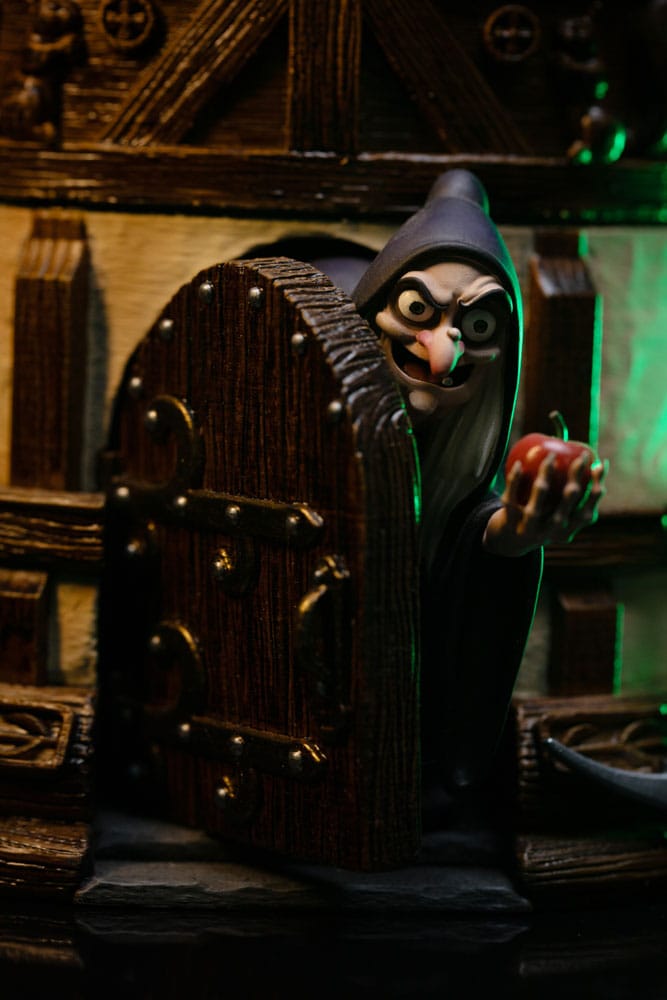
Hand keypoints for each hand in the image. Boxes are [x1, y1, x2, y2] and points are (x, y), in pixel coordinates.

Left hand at [483, 451, 607, 556]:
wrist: (508, 542)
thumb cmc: (540, 516)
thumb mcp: (558, 510)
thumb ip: (571, 490)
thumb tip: (589, 454)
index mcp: (567, 532)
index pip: (587, 511)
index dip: (596, 488)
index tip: (600, 463)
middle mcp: (549, 534)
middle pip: (566, 506)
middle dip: (576, 480)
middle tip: (580, 457)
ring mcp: (529, 531)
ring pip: (536, 507)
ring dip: (545, 480)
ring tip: (550, 458)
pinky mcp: (508, 525)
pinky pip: (511, 501)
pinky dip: (514, 482)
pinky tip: (517, 464)